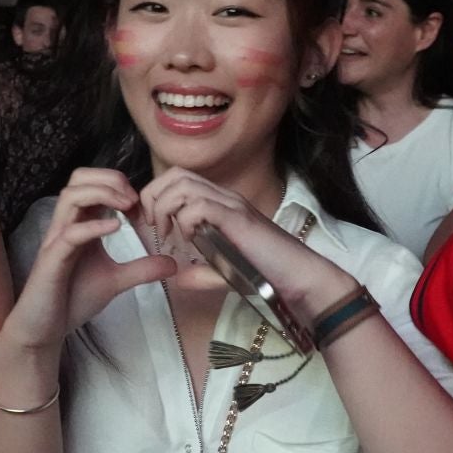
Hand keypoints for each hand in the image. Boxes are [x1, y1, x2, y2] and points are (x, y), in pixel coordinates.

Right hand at [0, 168, 175, 351]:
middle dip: (109, 178)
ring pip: (71, 197)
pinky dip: (93, 226)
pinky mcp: (51, 261)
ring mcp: (56, 241)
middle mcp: (66, 226)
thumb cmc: (72, 299)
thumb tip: (173, 263)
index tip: (142, 204)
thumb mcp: (116, 281)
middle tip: (134, 198)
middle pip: (79, 179)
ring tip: (127, 206)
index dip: (119, 184)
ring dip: (102, 193)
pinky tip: (116, 228)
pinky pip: (70, 234)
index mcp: (80, 224)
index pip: (93, 183)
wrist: (45, 329)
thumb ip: (141, 269)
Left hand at [140, 167, 357, 316]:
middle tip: (156, 228)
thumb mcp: (225, 273)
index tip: (156, 225)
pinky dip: (185, 221)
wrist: (298, 276)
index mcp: (221, 203)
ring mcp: (232, 205)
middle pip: (176, 174)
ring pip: (184, 185)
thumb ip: (202, 274)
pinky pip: (200, 206)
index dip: (158, 195)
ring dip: (166, 208)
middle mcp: (225, 197)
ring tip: (168, 235)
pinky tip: (190, 240)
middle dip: (155, 197)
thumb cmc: (266, 273)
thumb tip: (179, 279)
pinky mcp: (238, 219)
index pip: (179, 178)